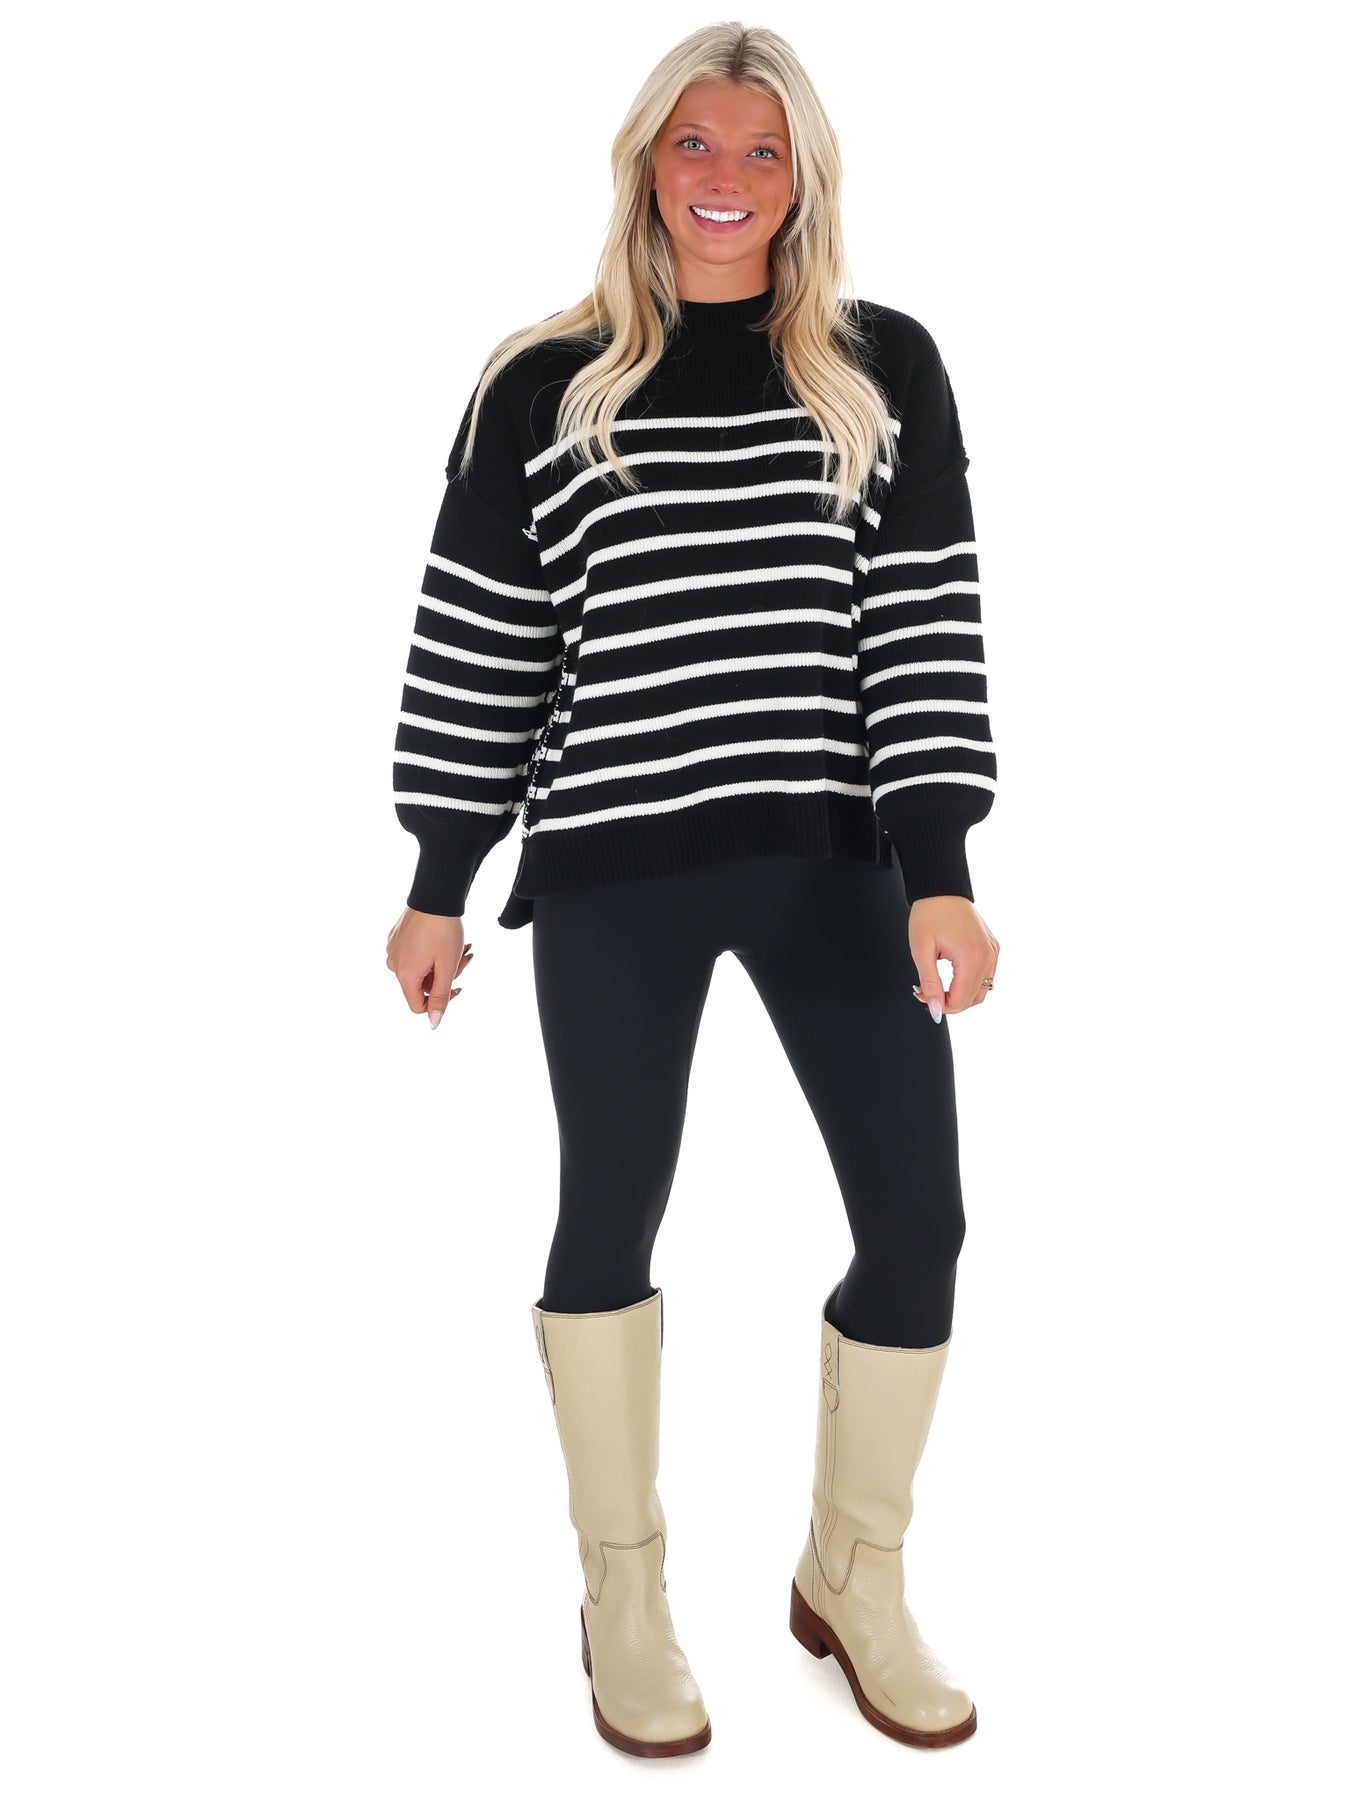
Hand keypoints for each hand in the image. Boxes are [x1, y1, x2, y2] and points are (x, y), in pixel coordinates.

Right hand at [386, 908, 472, 1028]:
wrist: (435, 897)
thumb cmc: (443, 930)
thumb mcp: (447, 967)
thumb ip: (440, 997)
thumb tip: (433, 1022)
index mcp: (405, 975)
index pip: (417, 1006)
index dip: (439, 1002)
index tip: (455, 986)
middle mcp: (394, 964)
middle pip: (421, 985)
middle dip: (443, 976)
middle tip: (462, 959)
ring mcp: (393, 949)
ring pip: (420, 969)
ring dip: (439, 964)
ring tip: (456, 947)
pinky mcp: (396, 938)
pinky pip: (414, 954)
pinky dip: (429, 952)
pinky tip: (442, 940)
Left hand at [908, 896, 998, 1020]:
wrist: (942, 889)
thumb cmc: (929, 914)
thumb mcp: (921, 951)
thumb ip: (930, 984)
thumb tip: (935, 1010)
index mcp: (972, 958)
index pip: (961, 1000)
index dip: (941, 1006)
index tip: (923, 997)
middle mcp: (988, 956)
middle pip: (973, 999)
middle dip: (950, 1002)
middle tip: (927, 991)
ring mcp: (993, 952)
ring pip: (982, 990)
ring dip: (961, 994)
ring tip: (938, 983)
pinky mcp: (993, 948)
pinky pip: (986, 976)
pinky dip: (970, 982)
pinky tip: (952, 974)